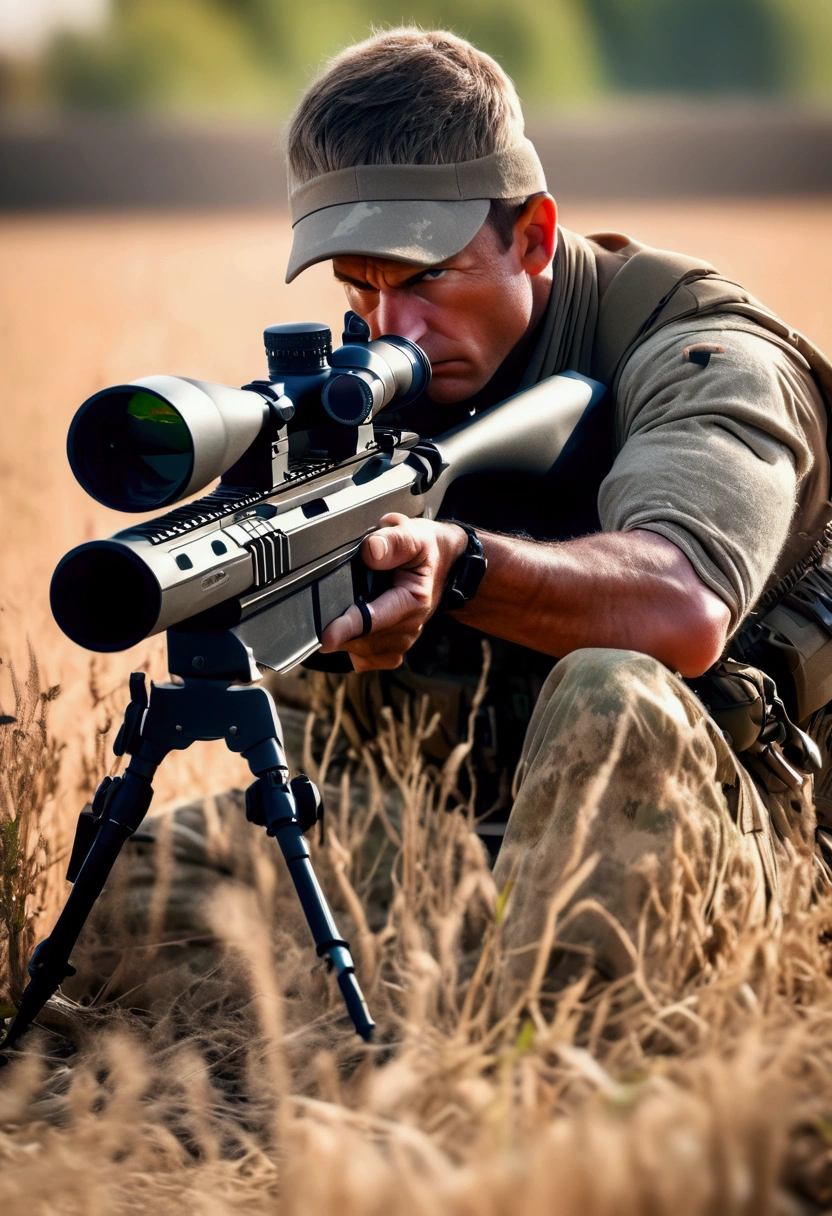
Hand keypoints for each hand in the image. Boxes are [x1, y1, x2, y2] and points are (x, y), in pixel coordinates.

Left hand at [319, 513, 468, 671]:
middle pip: (362, 639)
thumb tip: (371, 551)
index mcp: (413, 601)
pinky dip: (353, 647)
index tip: (326, 637)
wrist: (444, 565)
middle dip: (341, 625)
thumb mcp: (416, 536)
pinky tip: (354, 626)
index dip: (348, 628)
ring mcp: (400, 642)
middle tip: (330, 599)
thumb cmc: (426, 551)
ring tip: (349, 605)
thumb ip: (394, 542)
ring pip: (359, 651)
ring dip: (347, 635)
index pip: (375, 619)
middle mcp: (408, 628)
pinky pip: (364, 659)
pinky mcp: (391, 650)